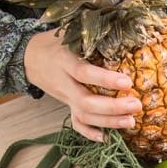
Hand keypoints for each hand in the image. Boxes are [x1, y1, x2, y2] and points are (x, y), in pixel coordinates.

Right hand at [24, 28, 141, 141]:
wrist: (30, 57)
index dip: (105, 79)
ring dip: (108, 122)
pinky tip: (107, 138)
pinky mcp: (65, 105)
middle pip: (85, 101)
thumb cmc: (57, 41)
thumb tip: (125, 29)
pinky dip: (90, 133)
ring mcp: (64, 97)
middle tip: (136, 105)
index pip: (84, 72)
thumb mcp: (70, 32)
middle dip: (112, 107)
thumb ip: (93, 33)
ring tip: (131, 121)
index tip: (127, 82)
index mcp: (64, 60)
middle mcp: (63, 82)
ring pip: (83, 115)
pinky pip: (75, 123)